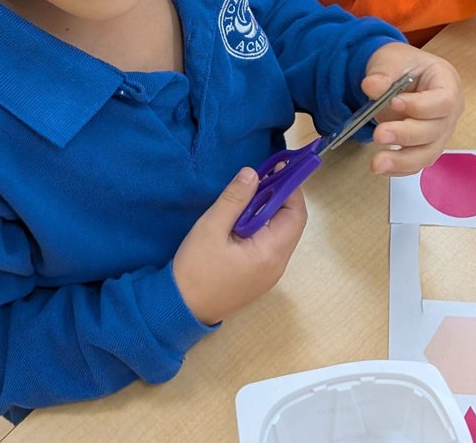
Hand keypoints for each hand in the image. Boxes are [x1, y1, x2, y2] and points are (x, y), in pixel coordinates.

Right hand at [172, 168, 306, 325]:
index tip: (278, 167)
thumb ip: (234, 199)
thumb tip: (253, 173)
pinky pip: (271, 244)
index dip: (290, 188)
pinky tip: (246, 215)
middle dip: (282, 196)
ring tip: (252, 192)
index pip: (295, 214)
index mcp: (270, 253)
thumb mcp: (211, 227)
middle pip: (292, 223)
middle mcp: (277, 265)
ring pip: (282, 233)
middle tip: (263, 176)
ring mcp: (269, 273)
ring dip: (272, 210)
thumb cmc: (195, 269)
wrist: (179, 308)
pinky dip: (265, 225)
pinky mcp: (259, 276)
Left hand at [361, 42, 462, 175]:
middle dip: (406, 135)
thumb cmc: (402, 65)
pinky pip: (417, 163)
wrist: (399, 76)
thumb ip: (383, 72)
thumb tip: (371, 86)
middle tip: (379, 134)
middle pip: (434, 130)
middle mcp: (450, 112)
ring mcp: (440, 133)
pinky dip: (399, 168)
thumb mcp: (391, 58)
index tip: (394, 102)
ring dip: (402, 160)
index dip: (420, 106)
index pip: (443, 101)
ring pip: (427, 153)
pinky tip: (381, 168)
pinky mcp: (426, 147)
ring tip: (377, 163)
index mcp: (448, 84)